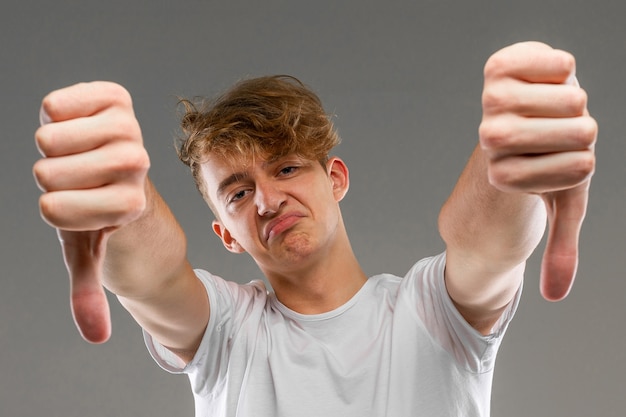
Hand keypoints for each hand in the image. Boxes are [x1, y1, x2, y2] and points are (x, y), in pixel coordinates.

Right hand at [34, 82, 149, 341]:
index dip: (55, 212)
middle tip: (77, 181)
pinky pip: (58, 103)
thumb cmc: (104, 219)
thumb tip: (95, 338)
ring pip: (49, 138)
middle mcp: (135, 163)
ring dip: (49, 150)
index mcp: (130, 204)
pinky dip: (56, 112)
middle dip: (48, 182)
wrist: (122, 174)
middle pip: (46, 173)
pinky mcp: (116, 99)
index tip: (85, 211)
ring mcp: (129, 129)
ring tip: (76, 154)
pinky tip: (76, 124)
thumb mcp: (90, 255)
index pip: (52, 210)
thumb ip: (88, 294)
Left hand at [479, 42, 596, 300]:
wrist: (513, 120)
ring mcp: (493, 105)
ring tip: (556, 108)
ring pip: (570, 99)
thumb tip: (555, 298)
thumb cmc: (541, 168)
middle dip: (586, 136)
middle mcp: (494, 139)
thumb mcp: (556, 209)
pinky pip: (545, 62)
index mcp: (502, 176)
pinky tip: (553, 75)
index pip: (578, 171)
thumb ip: (559, 249)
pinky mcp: (498, 69)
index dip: (580, 167)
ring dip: (576, 105)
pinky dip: (555, 65)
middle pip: (580, 133)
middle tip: (563, 133)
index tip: (558, 166)